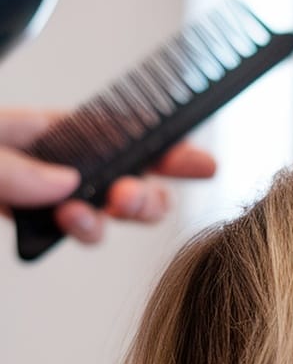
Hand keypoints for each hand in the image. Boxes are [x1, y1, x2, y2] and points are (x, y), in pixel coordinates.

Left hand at [0, 107, 216, 245]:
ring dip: (112, 218)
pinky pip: (74, 235)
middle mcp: (60, 164)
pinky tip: (62, 225)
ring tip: (82, 216)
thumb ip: (14, 165)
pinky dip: (79, 234)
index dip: (166, 146)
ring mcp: (51, 198)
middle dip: (144, 194)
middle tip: (127, 198)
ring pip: (110, 212)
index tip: (201, 163)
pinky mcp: (38, 227)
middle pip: (128, 178)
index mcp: (50, 128)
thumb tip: (64, 183)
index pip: (120, 132)